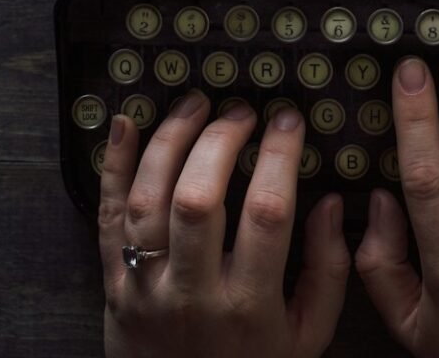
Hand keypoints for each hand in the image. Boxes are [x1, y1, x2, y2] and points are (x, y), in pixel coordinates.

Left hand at [98, 93, 350, 357]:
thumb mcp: (309, 335)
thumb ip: (329, 270)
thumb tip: (331, 202)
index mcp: (249, 305)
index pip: (267, 212)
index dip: (279, 155)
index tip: (289, 119)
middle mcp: (193, 294)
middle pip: (199, 199)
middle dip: (221, 139)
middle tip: (241, 109)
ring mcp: (145, 289)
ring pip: (149, 200)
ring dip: (171, 140)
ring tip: (195, 103)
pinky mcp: (112, 285)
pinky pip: (107, 218)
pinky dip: (113, 166)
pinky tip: (126, 122)